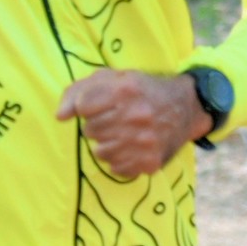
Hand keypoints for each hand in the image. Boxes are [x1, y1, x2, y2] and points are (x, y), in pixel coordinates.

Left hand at [56, 68, 210, 178]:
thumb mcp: (112, 77)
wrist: (186, 106)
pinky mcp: (150, 162)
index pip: (83, 107)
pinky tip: (131, 146)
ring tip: (122, 133)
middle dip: (97, 125)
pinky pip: (116, 168)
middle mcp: (136, 115)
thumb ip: (78, 90)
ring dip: (106, 143)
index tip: (100, 105)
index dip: (88, 106)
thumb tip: (59, 116)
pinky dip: (119, 159)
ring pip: (100, 152)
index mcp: (125, 89)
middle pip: (90, 131)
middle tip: (115, 119)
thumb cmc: (141, 90)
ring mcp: (145, 141)